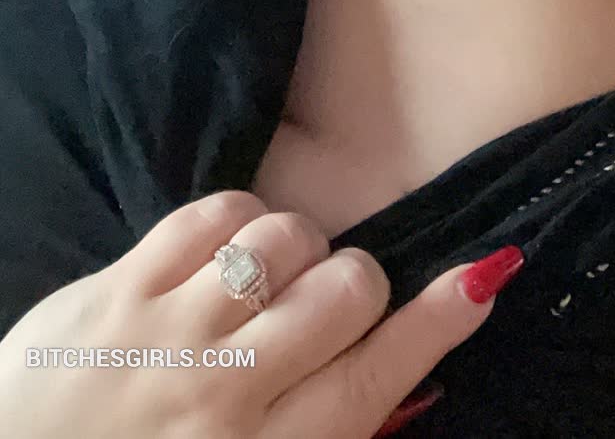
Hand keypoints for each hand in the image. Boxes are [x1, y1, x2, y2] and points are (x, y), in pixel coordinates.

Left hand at [0, 190, 522, 437]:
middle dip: (355, 287)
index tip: (481, 278)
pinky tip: (221, 257)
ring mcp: (167, 334)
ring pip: (284, 241)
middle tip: (325, 311)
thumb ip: (327, 434)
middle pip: (346, 293)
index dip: (438, 320)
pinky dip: (234, 222)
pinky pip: (212, 214)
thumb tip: (412, 366)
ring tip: (267, 282)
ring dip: (294, 251)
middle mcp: (226, 394)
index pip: (377, 377)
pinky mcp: (115, 288)